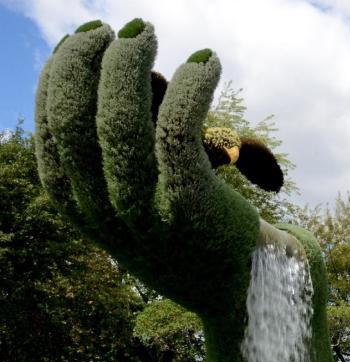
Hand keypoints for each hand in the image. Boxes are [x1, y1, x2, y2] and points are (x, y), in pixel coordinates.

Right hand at [35, 18, 261, 314]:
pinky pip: (176, 130)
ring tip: (150, 33)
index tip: (87, 39)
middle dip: (89, 59)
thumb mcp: (136, 207)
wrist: (245, 291)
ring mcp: (143, 212)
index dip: (63, 74)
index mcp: (81, 209)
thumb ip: (115, 159)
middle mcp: (103, 212)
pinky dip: (190, 85)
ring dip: (131, 62)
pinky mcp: (189, 207)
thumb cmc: (194, 237)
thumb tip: (117, 73)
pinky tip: (206, 62)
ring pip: (119, 120)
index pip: (53, 129)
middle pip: (76, 118)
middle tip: (124, 30)